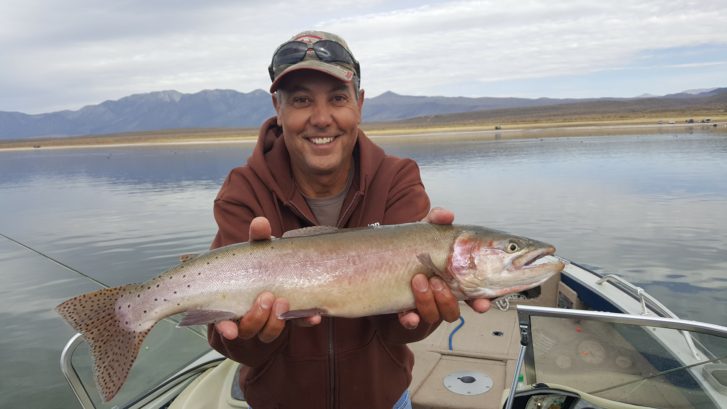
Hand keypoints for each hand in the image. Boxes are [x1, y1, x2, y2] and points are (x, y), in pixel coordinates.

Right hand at [214, 217, 320, 342]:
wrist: (286, 265)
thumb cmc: (261, 260)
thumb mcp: (258, 249)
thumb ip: (258, 238)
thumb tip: (260, 222)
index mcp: (232, 305)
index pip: (225, 322)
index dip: (226, 329)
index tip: (230, 330)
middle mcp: (247, 319)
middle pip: (248, 329)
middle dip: (257, 317)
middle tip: (266, 297)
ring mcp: (269, 321)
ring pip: (269, 333)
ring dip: (275, 321)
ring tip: (284, 301)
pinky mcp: (291, 319)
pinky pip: (297, 325)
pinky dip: (305, 320)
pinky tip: (315, 316)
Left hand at [398, 208, 490, 328]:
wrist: (384, 260)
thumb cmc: (413, 248)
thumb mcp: (425, 232)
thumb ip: (436, 221)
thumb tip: (447, 214)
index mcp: (452, 280)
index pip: (474, 295)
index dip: (481, 301)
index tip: (481, 302)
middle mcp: (440, 296)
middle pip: (453, 310)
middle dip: (448, 299)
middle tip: (437, 281)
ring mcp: (424, 305)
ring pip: (434, 315)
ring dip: (428, 301)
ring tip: (418, 281)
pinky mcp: (405, 312)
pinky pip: (410, 322)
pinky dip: (410, 320)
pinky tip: (408, 314)